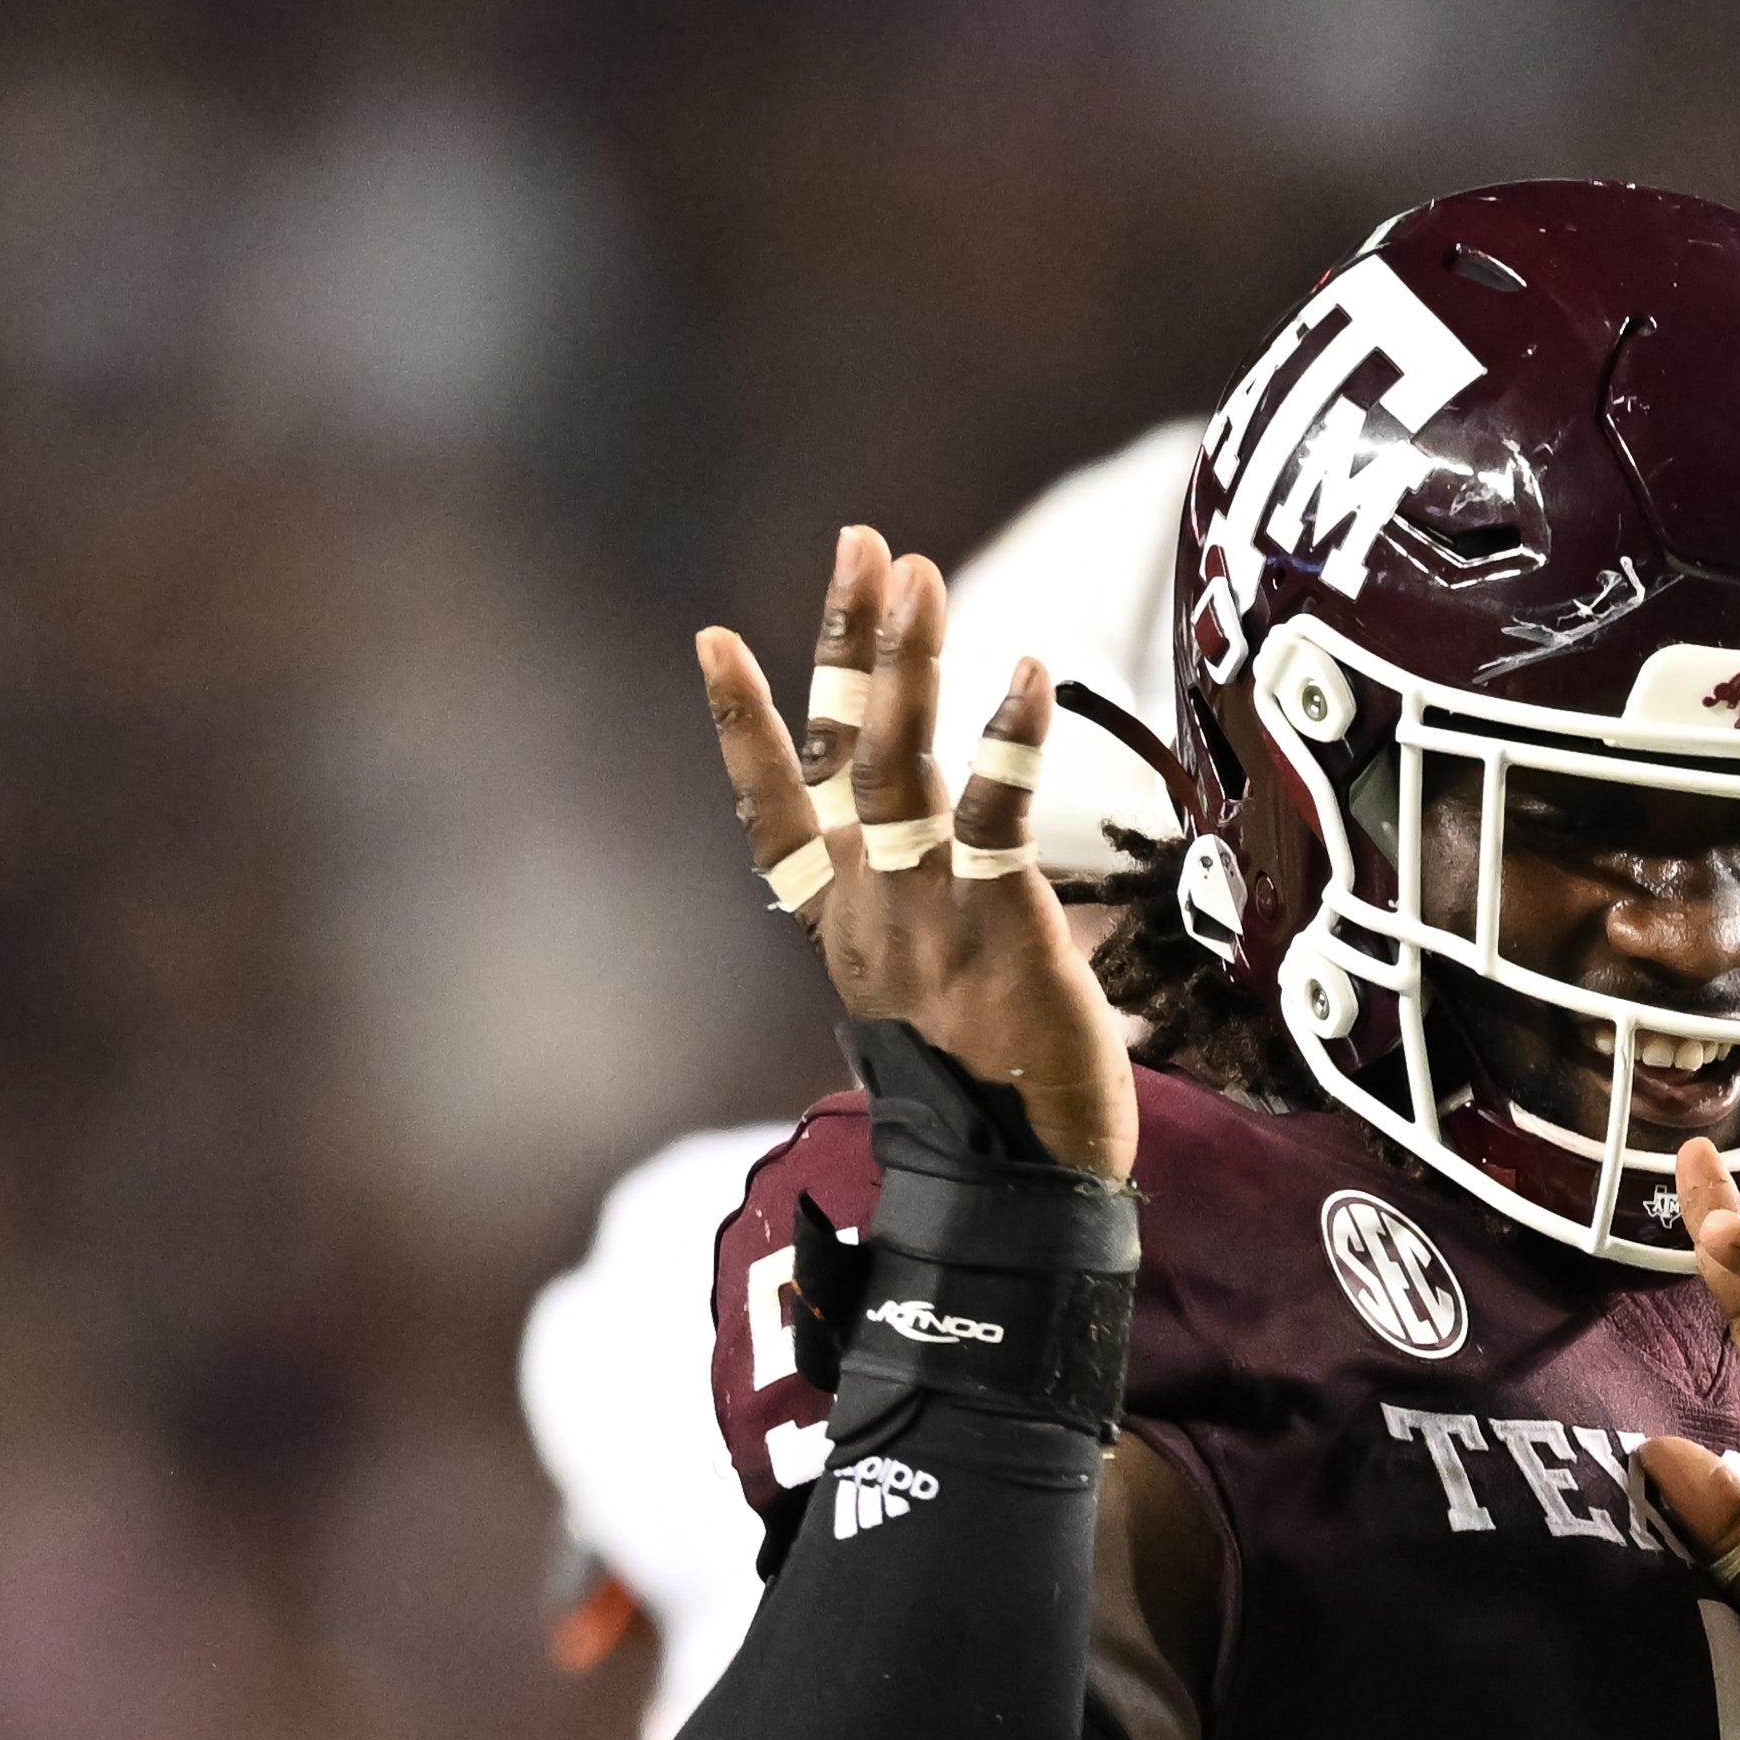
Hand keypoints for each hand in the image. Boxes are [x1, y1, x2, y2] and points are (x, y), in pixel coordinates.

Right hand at [700, 526, 1134, 1180]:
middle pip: (844, 754)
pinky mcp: (999, 930)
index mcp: (845, 931)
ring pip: (901, 767)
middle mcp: (871, 913)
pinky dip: (1009, 743)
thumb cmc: (992, 1105)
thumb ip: (950, 931)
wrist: (1018, 1194)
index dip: (743, 727)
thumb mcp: (941, 1004)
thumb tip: (1004, 886)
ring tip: (917, 572)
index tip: (711, 641)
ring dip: (908, 663)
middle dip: (849, 642)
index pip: (777, 815)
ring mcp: (928, 918)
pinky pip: (998, 821)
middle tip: (864, 545)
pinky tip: (1028, 673)